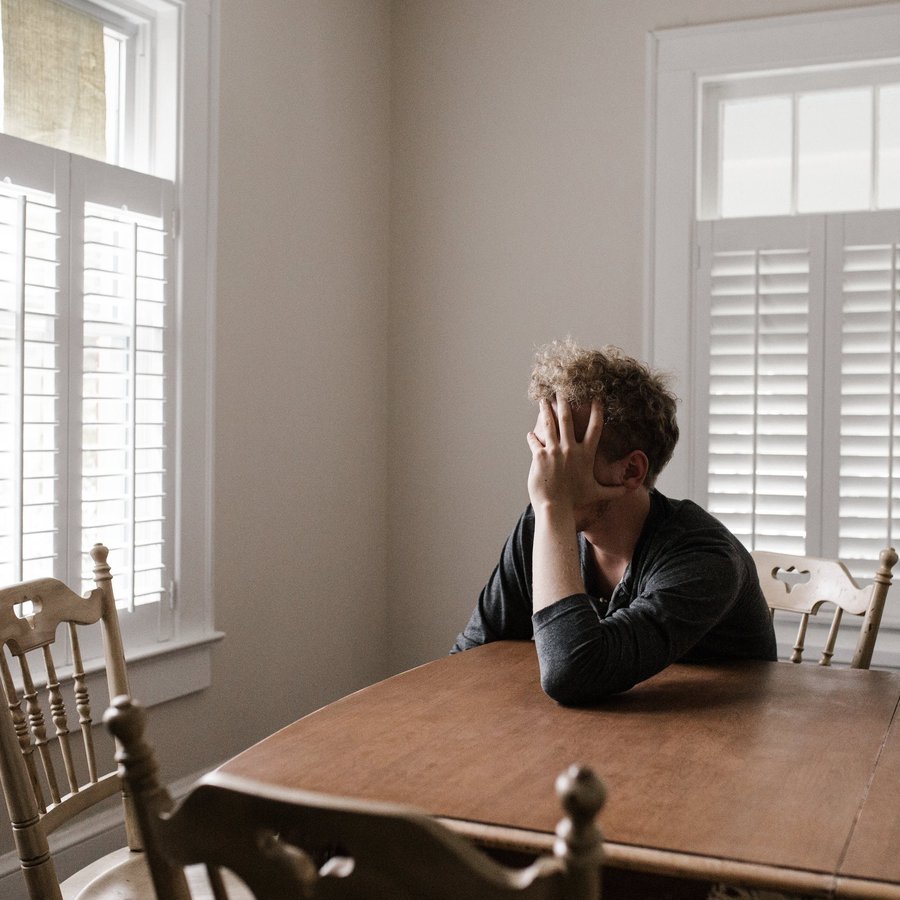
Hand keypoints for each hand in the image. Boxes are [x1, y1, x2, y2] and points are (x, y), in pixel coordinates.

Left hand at [525, 396, 625, 514]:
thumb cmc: (576, 501)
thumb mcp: (597, 494)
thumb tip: (630, 491)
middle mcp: (570, 449)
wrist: (556, 508)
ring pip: (549, 424)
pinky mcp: (539, 456)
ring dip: (545, 410)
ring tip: (542, 399)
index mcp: (585, 454)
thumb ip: (614, 491)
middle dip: (564, 402)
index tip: (596, 398)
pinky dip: (532, 437)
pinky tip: (530, 434)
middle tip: (562, 389)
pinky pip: (534, 441)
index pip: (595, 428)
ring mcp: (554, 451)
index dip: (597, 412)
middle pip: (567, 419)